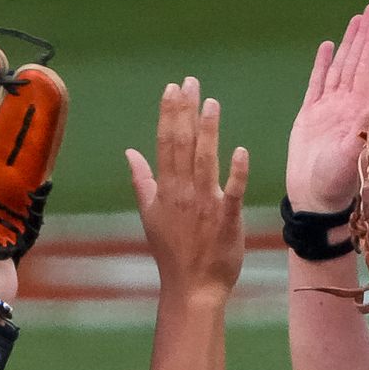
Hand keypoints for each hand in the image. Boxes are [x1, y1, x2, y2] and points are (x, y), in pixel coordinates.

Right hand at [126, 77, 249, 306]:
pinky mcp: (227, 220)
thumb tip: (129, 152)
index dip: (169, 113)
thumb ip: (142, 180)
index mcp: (166, 189)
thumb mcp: (150, 215)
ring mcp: (206, 206)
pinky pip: (232, 193)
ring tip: (211, 103)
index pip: (165, 143)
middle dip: (186, 112)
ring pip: (205, 161)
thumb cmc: (173, 252)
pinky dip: (236, 173)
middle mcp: (184, 193)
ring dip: (208, 132)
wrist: (192, 287)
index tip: (172, 88)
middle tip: (191, 82)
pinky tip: (239, 151)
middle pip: (183, 145)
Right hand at [286, 3, 368, 211]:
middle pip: (356, 61)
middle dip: (364, 34)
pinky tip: (327, 47)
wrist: (313, 200)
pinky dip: (322, 65)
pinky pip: (316, 84)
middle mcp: (346, 105)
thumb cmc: (335, 183)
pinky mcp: (309, 117)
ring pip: (338, 68)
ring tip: (355, 20)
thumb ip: (365, 126)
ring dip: (347, 44)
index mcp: (358, 110)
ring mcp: (328, 110)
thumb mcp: (352, 153)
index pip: (368, 68)